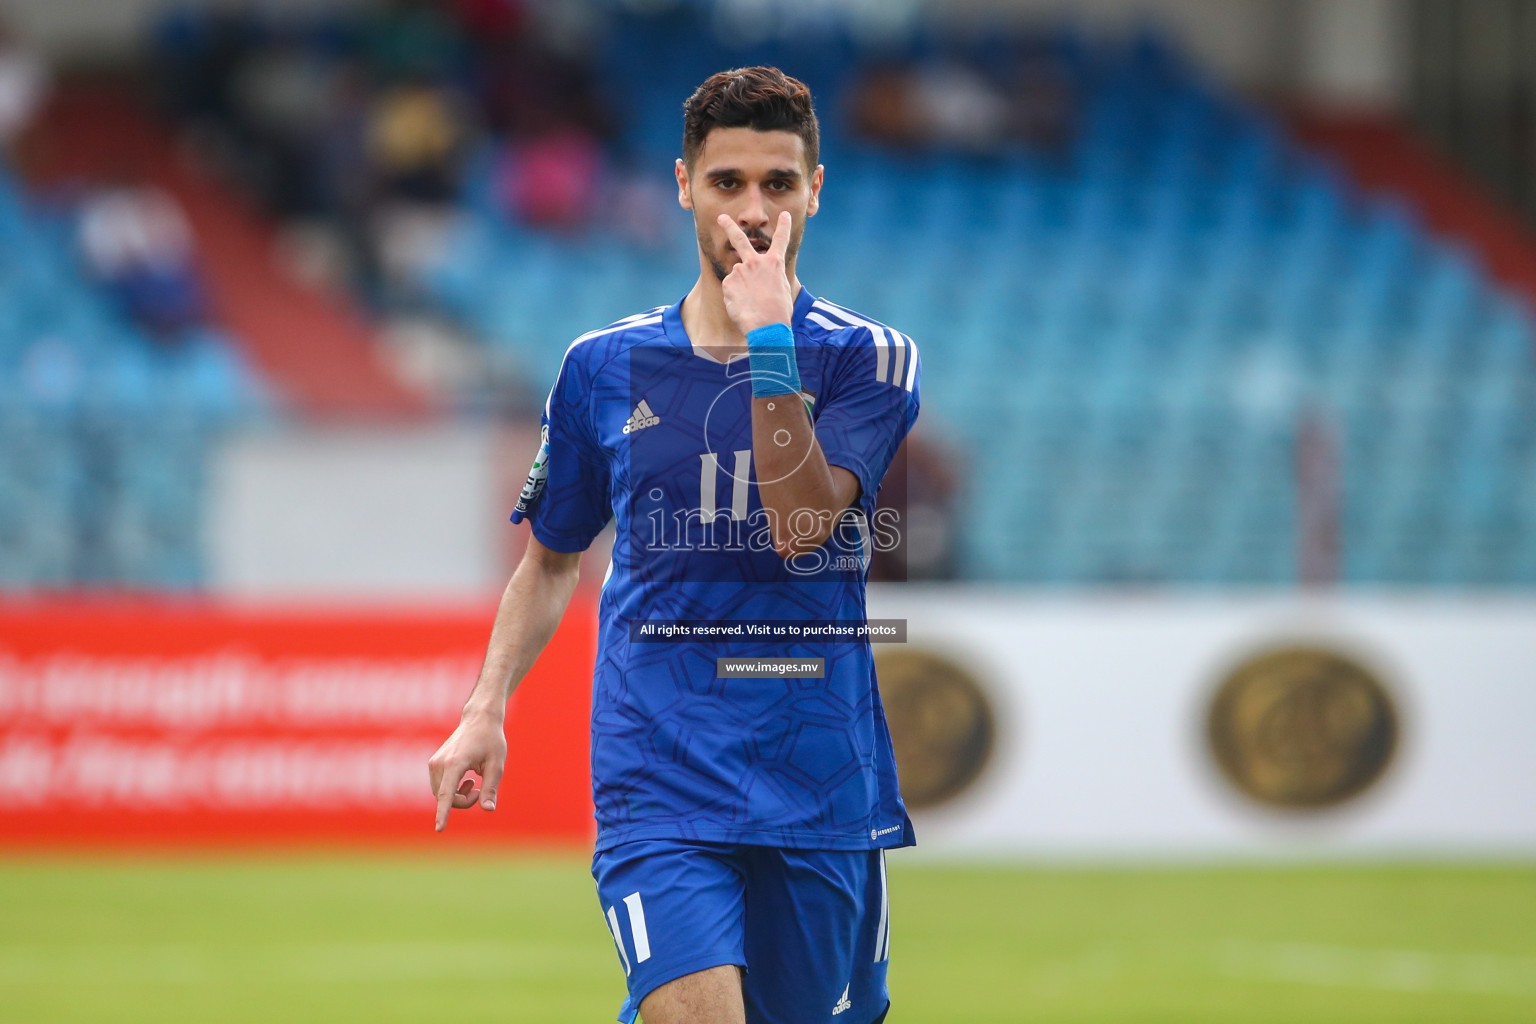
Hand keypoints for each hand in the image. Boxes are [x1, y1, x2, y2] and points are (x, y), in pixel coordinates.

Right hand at [426, 707, 507, 831]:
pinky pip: (440, 788)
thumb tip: (488, 809)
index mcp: (454, 763)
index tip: (440, 828)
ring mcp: (434, 763)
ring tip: (474, 782)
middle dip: (463, 802)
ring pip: (441, 795)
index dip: (443, 813)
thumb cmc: (491, 739)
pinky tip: (467, 780)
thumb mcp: (496, 764)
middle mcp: (439, 763)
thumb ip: (491, 788)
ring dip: (458, 796)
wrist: (479, 718)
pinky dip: (452, 791)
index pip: (446, 794)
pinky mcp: (433, 764)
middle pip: (446, 798)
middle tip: (480, 790)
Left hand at [719, 210, 793, 334]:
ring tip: (750, 302)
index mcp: (774, 264)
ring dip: (740, 288)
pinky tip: (742, 305)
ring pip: (737, 276)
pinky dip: (734, 297)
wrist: (767, 325)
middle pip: (740, 239)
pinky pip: (730, 289)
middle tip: (721, 218)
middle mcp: (756, 262)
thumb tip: (759, 279)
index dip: (784, 226)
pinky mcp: (729, 282)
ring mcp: (740, 270)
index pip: (781, 240)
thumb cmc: (778, 312)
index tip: (785, 215)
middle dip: (729, 226)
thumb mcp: (782, 291)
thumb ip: (770, 278)